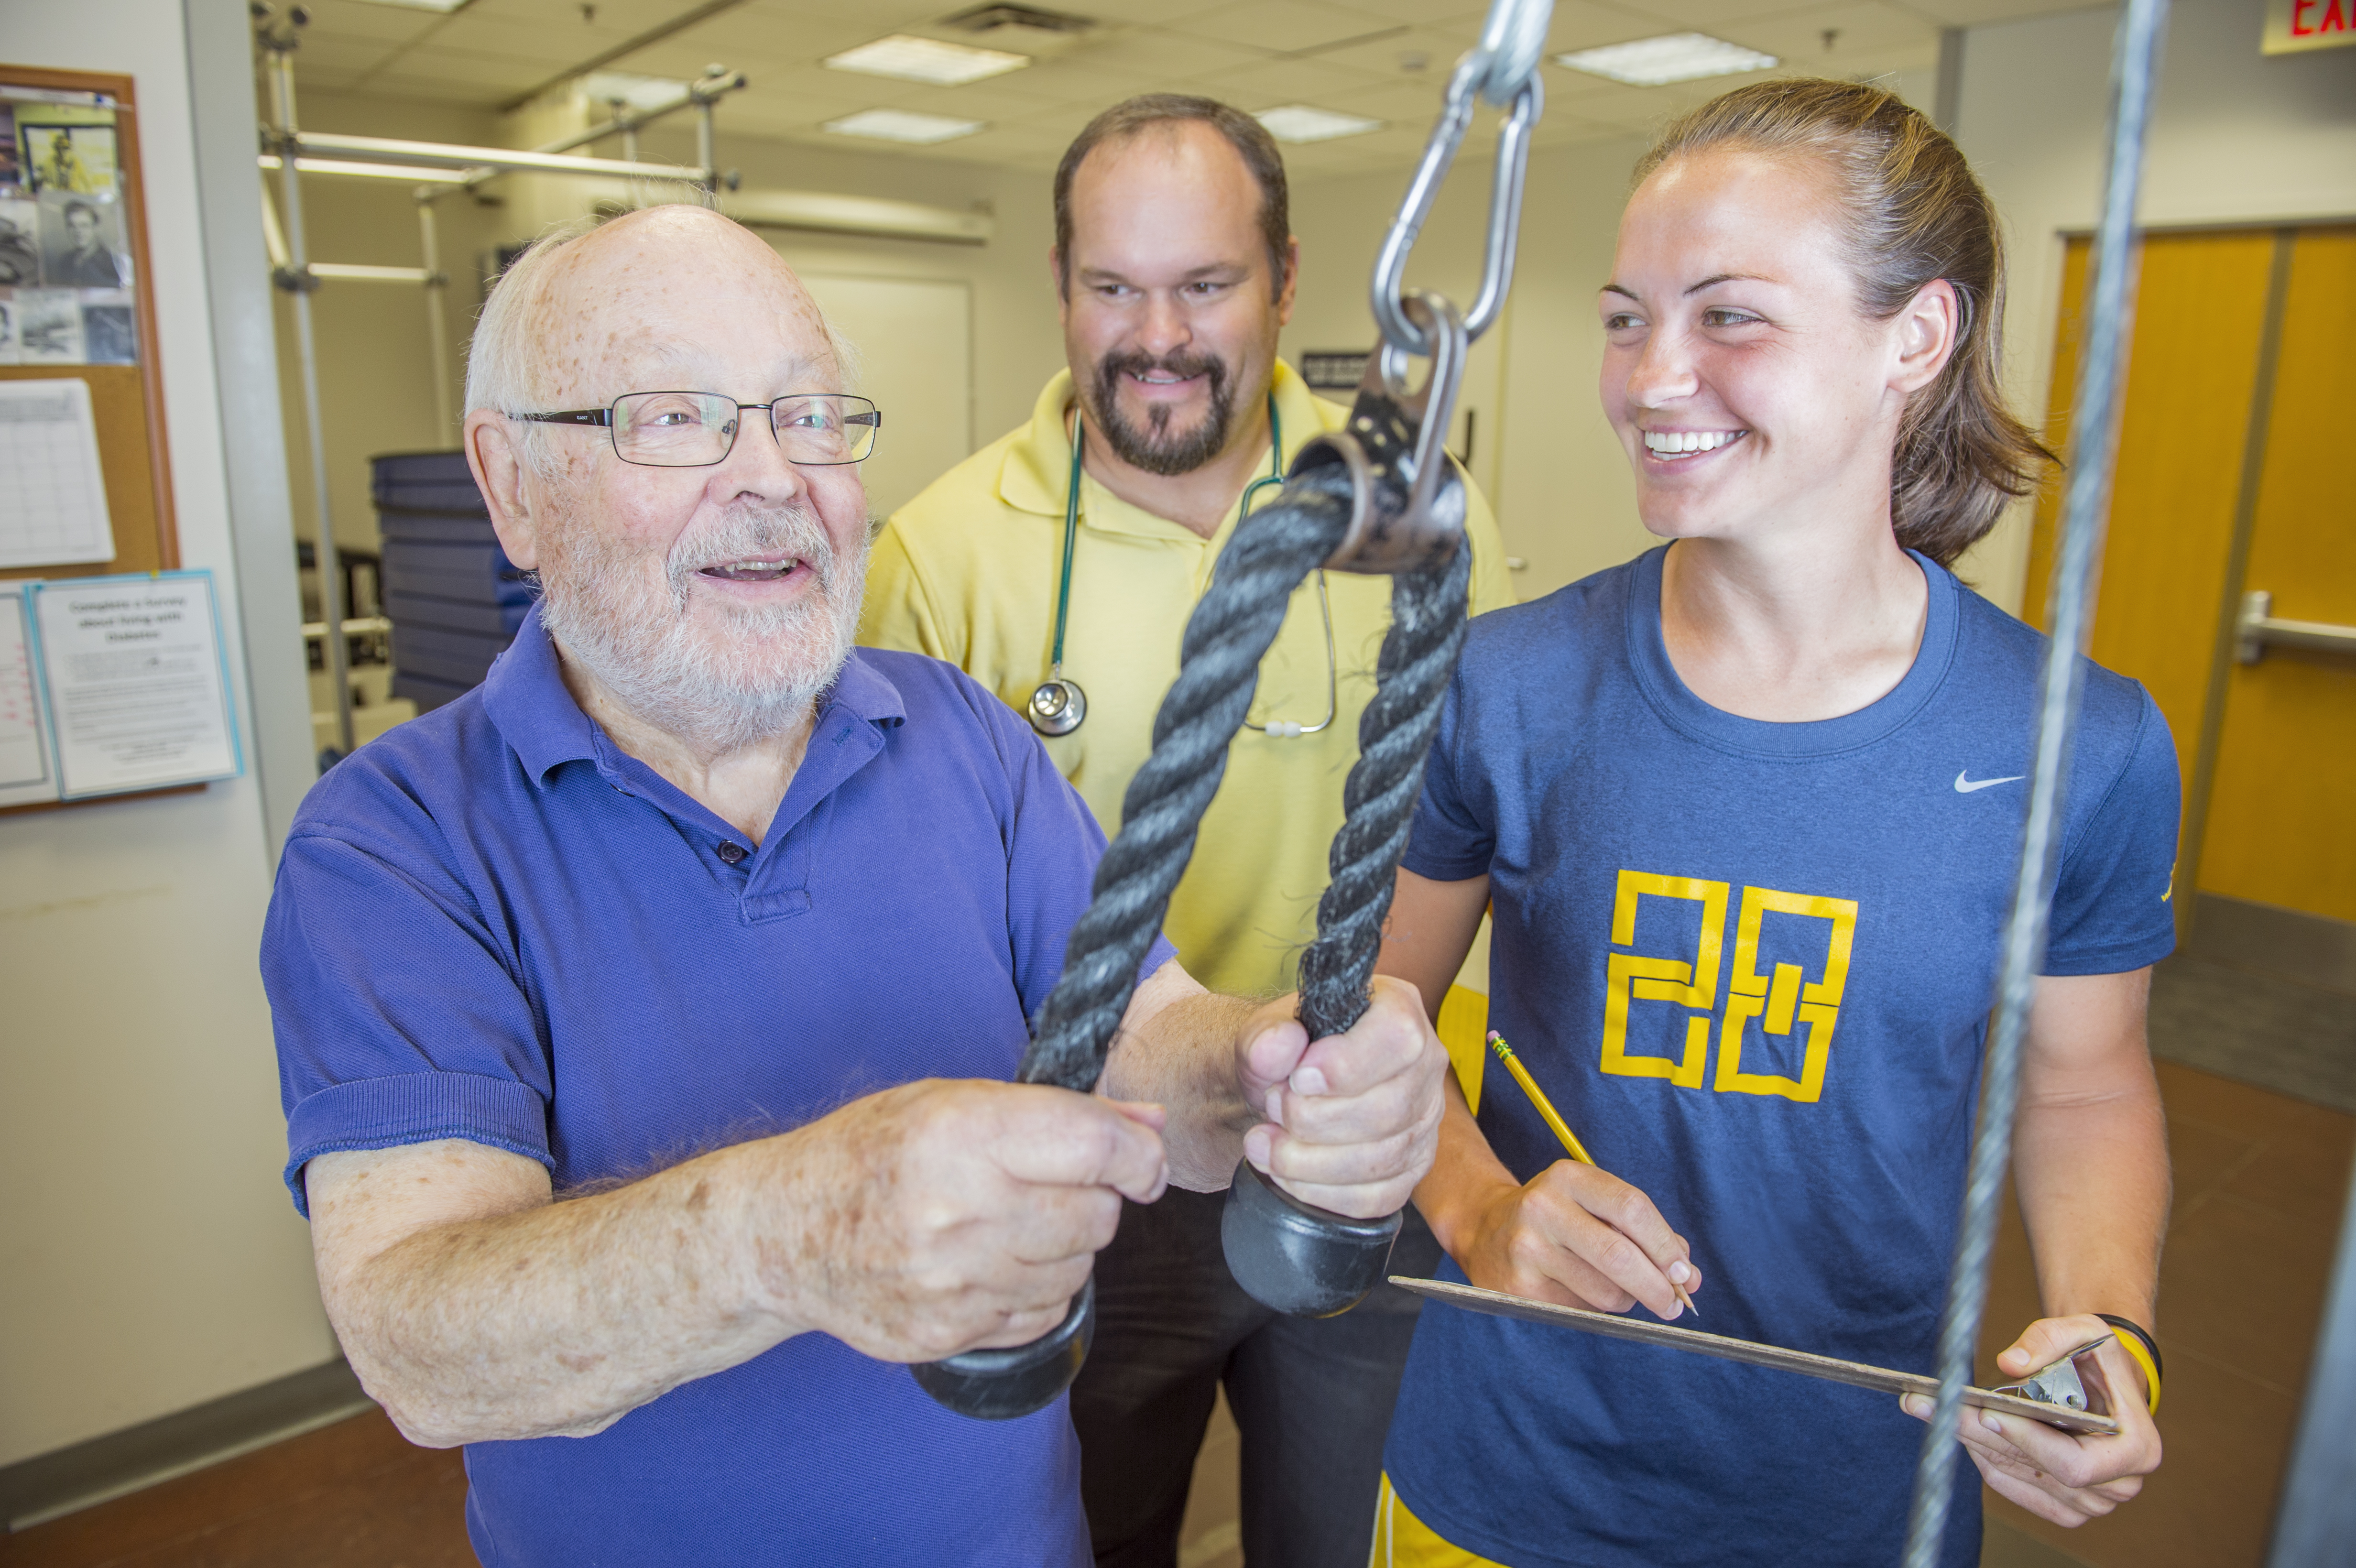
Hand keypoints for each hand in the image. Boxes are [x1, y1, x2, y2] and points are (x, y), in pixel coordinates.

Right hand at [750, 1079, 1166, 1363]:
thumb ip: (1060, 1111)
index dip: (1139, 1154)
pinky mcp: (947, 1334)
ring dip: (1065, 1246)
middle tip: (1055, 1185)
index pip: (1097, 1145)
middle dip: (1095, 1197)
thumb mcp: (952, 1101)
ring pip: (1077, 1270)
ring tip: (1013, 1223)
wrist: (783, 1232)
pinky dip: (1035, 1290)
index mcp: (962, 1132)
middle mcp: (960, 1209)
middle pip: (1097, 1216)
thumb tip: (1152, 1122)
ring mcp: (952, 1282)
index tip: (1140, 1160)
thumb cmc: (871, 1152)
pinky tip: (994, 1264)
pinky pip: (1042, 1314)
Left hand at [1234, 976, 1448, 1218]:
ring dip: (1308, 1161)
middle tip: (1271, 1107)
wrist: (1288, 1088)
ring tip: (1263, 1142)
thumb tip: (1278, 1048)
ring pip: (1380, 1160)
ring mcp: (1424, 1123)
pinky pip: (1377, 1198)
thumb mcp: (1265, 1032)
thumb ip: (1267, 1037)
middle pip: (1388, 1110)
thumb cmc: (1288, 1053)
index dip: (1346, 1066)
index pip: (1399, 1041)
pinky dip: (1322, 1193)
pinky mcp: (1411, 1169)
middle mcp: (1426, 1066)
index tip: (1297, 1078)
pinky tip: (1286, 1174)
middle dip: (1313, 1120)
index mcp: (1398, 1011)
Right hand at [1456, 1159, 1701, 1320]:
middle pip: (1618, 1255)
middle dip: (1656, 1286)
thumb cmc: (1558, 1217)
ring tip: (1620, 1292)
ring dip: (1626, 1300)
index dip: (1664, 1244)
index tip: (1682, 1271)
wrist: (1485, 1230)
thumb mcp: (1595, 1205)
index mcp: (1569, 1178)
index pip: (1631, 1208)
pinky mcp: (1520, 1288)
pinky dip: (1596, 1310)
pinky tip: (1584, 1294)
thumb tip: (1688, 1275)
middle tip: (1674, 1303)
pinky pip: (1581, 1311)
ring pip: (1604, 1292)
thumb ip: (1644, 1232)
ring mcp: (1528, 1250)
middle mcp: (1543, 1209)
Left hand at [1900, 1315, 2161, 1525]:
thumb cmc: (2096, 1358)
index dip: (2029, 1442)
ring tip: (1934, 1409)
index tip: (1987, 1413)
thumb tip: (2010, 1363)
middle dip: (1982, 1433)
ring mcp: (2094, 1501)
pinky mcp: (2068, 1505)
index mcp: (2137, 1448)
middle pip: (2039, 1471)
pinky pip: (2017, 1488)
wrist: (2100, 1381)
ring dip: (1975, 1443)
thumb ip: (2049, 1340)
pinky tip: (1963, 1430)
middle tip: (1932, 1404)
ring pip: (2020, 1477)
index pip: (2074, 1463)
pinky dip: (1986, 1460)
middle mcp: (2120, 1484)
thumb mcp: (2085, 1331)